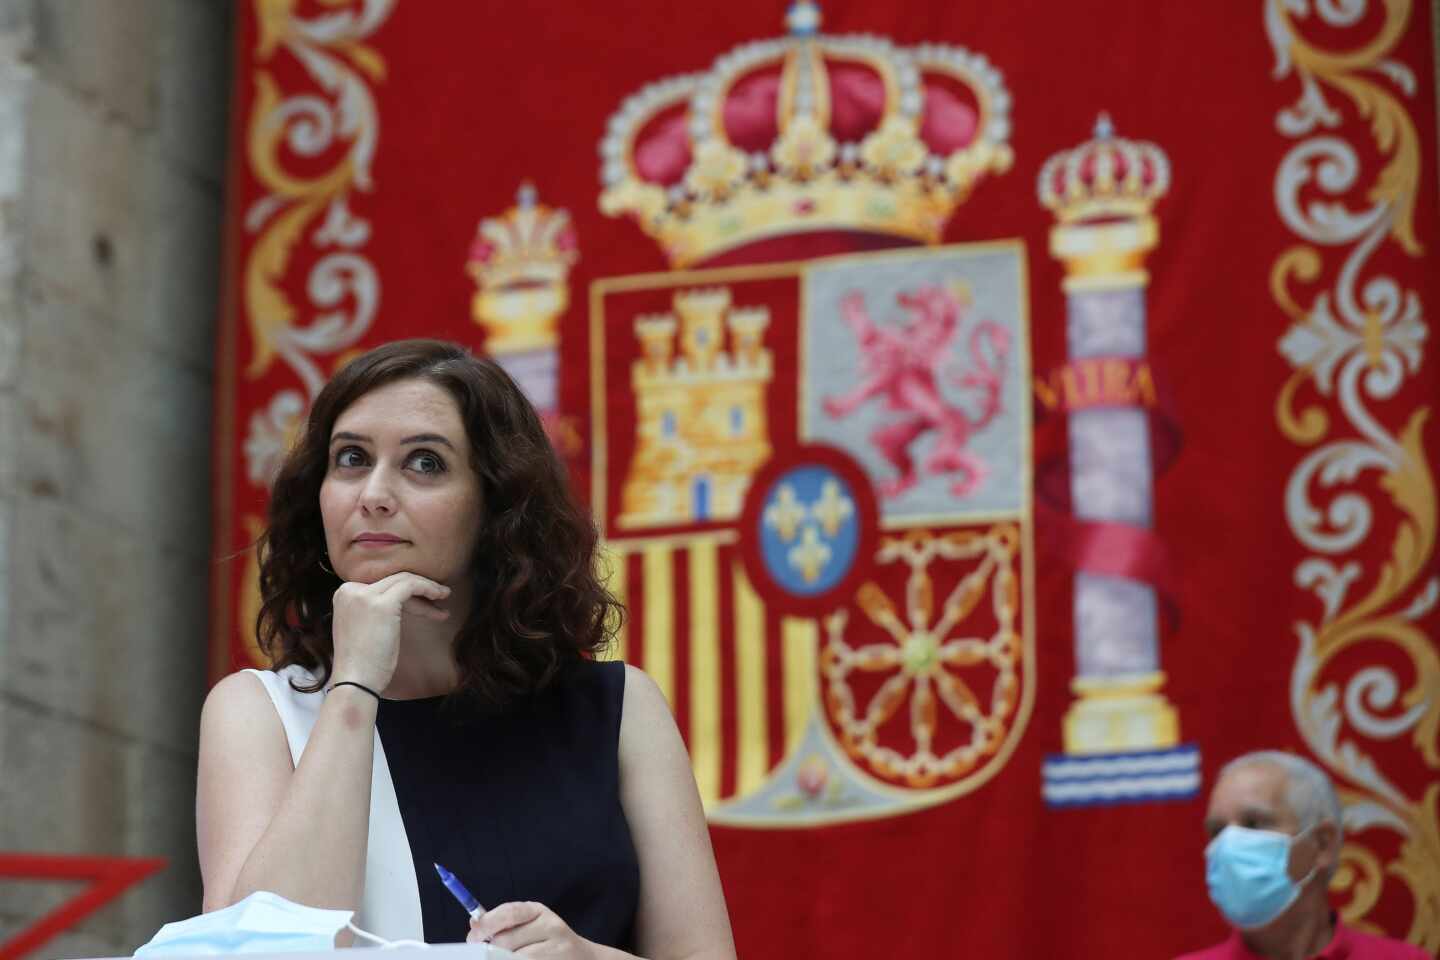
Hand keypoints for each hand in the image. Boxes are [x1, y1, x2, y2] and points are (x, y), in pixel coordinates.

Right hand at [329, 571, 449, 690]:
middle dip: (418, 587)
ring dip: (427, 586)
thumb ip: (374, 609)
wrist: (356, 682)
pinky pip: (410, 586)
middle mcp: (350, 590)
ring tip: (445, 595)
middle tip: (439, 595)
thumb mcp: (365, 626)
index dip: (405, 592)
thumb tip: (401, 601)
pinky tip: (440, 597)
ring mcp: (364, 595)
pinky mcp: (381, 604)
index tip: (423, 602)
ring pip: (403, 580)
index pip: (381, 585)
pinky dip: (427, 588)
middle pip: (392, 581)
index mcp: (344, 594)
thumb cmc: (364, 662)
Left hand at [466, 901, 593, 958]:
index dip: (487, 924)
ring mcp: (557, 949)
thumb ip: (504, 923)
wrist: (582, 959)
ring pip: (515, 959)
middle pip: (507, 941)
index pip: (509, 913)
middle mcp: (551, 926)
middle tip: (485, 953)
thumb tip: (474, 926)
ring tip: (505, 958)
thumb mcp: (529, 924)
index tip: (473, 936)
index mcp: (538, 911)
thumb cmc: (547, 942)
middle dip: (492, 949)